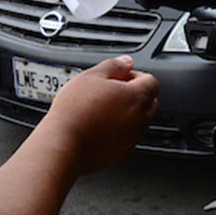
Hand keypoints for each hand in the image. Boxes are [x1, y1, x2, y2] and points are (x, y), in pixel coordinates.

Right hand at [39, 56, 158, 176]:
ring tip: (102, 109)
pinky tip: (100, 126)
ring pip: (140, 120)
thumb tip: (126, 62)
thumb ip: (114, 65)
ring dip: (128, 112)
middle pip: (149, 101)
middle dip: (134, 94)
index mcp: (136, 97)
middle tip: (110, 92)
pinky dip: (120, 130)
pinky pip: (129, 136)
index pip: (151, 81)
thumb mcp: (91, 76)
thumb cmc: (75, 111)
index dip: (134, 76)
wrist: (64, 144)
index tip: (118, 77)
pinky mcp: (123, 152)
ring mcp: (133, 138)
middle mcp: (141, 119)